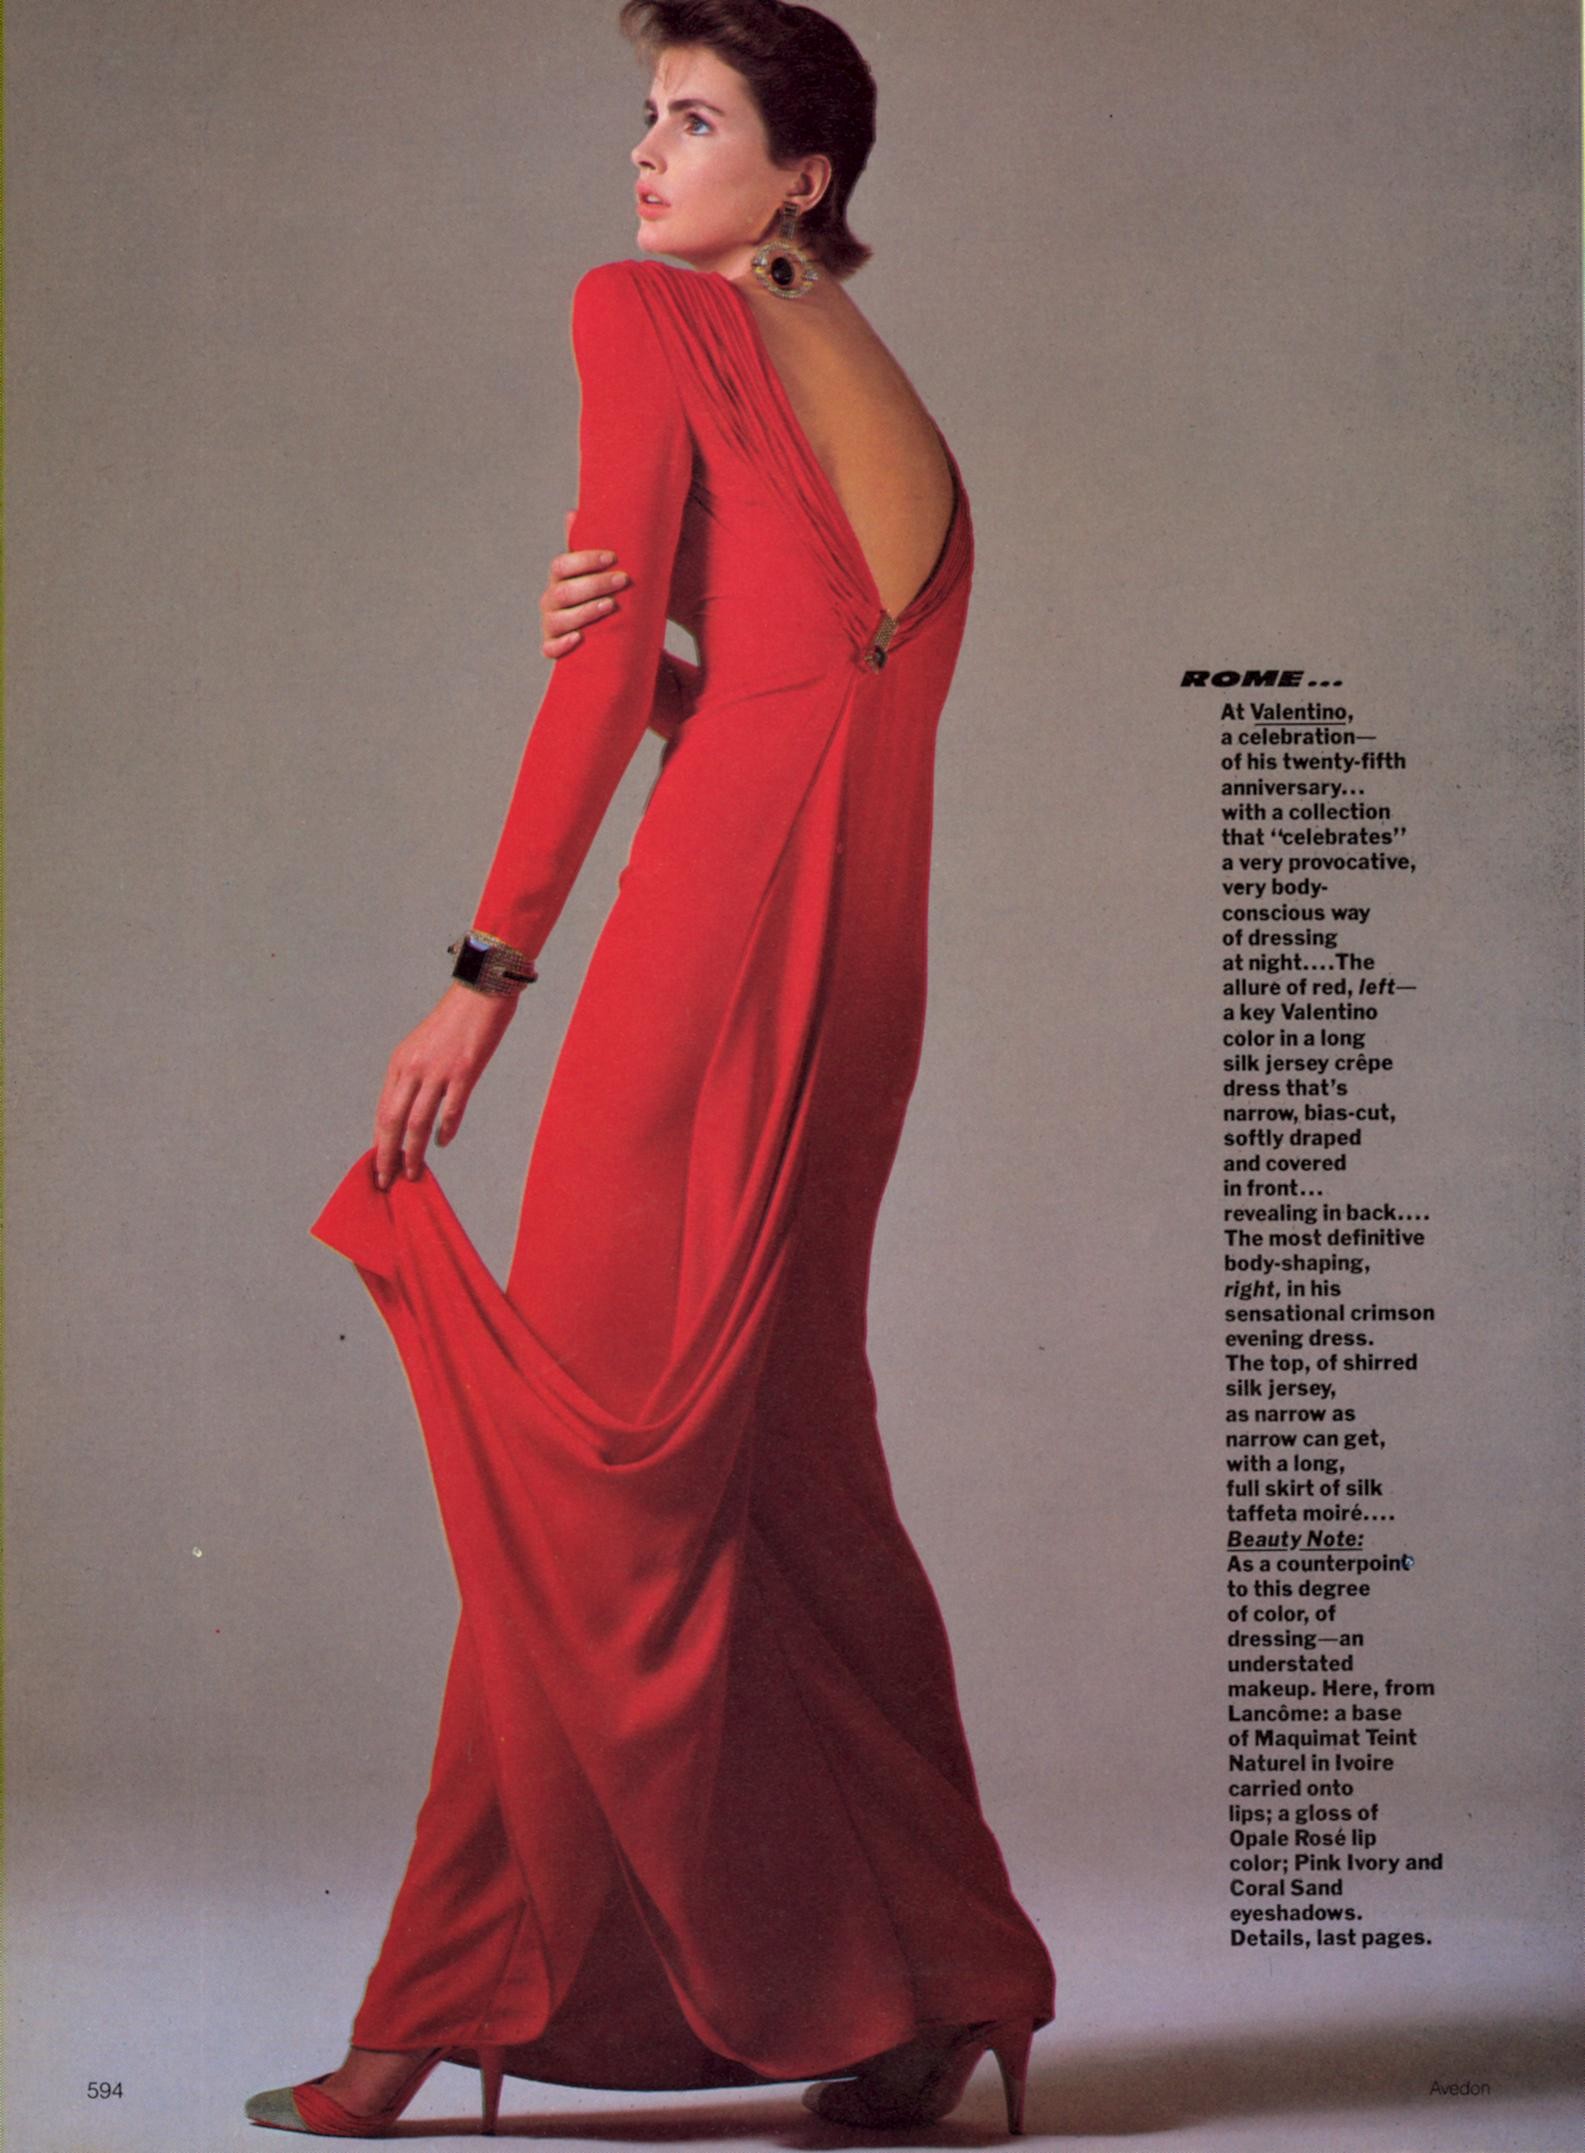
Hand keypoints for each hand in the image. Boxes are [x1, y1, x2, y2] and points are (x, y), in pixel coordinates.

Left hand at [372, 983, 519, 1189]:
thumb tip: (408, 1114)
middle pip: (393, 1121)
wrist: (479, 993)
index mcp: (400, 1063)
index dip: (380, 1142)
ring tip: (414, 1172)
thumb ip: (413, 1078)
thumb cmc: (453, 1021)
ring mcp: (438, 1071)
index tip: (380, 1164)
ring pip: (418, 1122)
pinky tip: (443, 1142)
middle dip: (388, 1155)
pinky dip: (445, 1130)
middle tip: (387, 1180)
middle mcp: (413, 1069)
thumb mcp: (421, 1047)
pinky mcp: (464, 1072)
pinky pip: (450, 1109)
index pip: (383, 1111)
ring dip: (414, 1152)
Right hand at [539, 510, 628, 658]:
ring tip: (611, 605)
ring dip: (586, 611)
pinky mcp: (553, 648)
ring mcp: (550, 625)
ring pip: (560, 619)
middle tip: (623, 580)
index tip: (613, 557)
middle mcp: (550, 600)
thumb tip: (572, 512)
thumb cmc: (599, 595)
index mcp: (558, 578)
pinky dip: (563, 645)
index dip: (586, 560)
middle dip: (596, 584)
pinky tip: (580, 638)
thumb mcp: (594, 571)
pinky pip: (551, 649)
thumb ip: (586, 547)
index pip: (562, 565)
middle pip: (565, 591)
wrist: (600, 635)